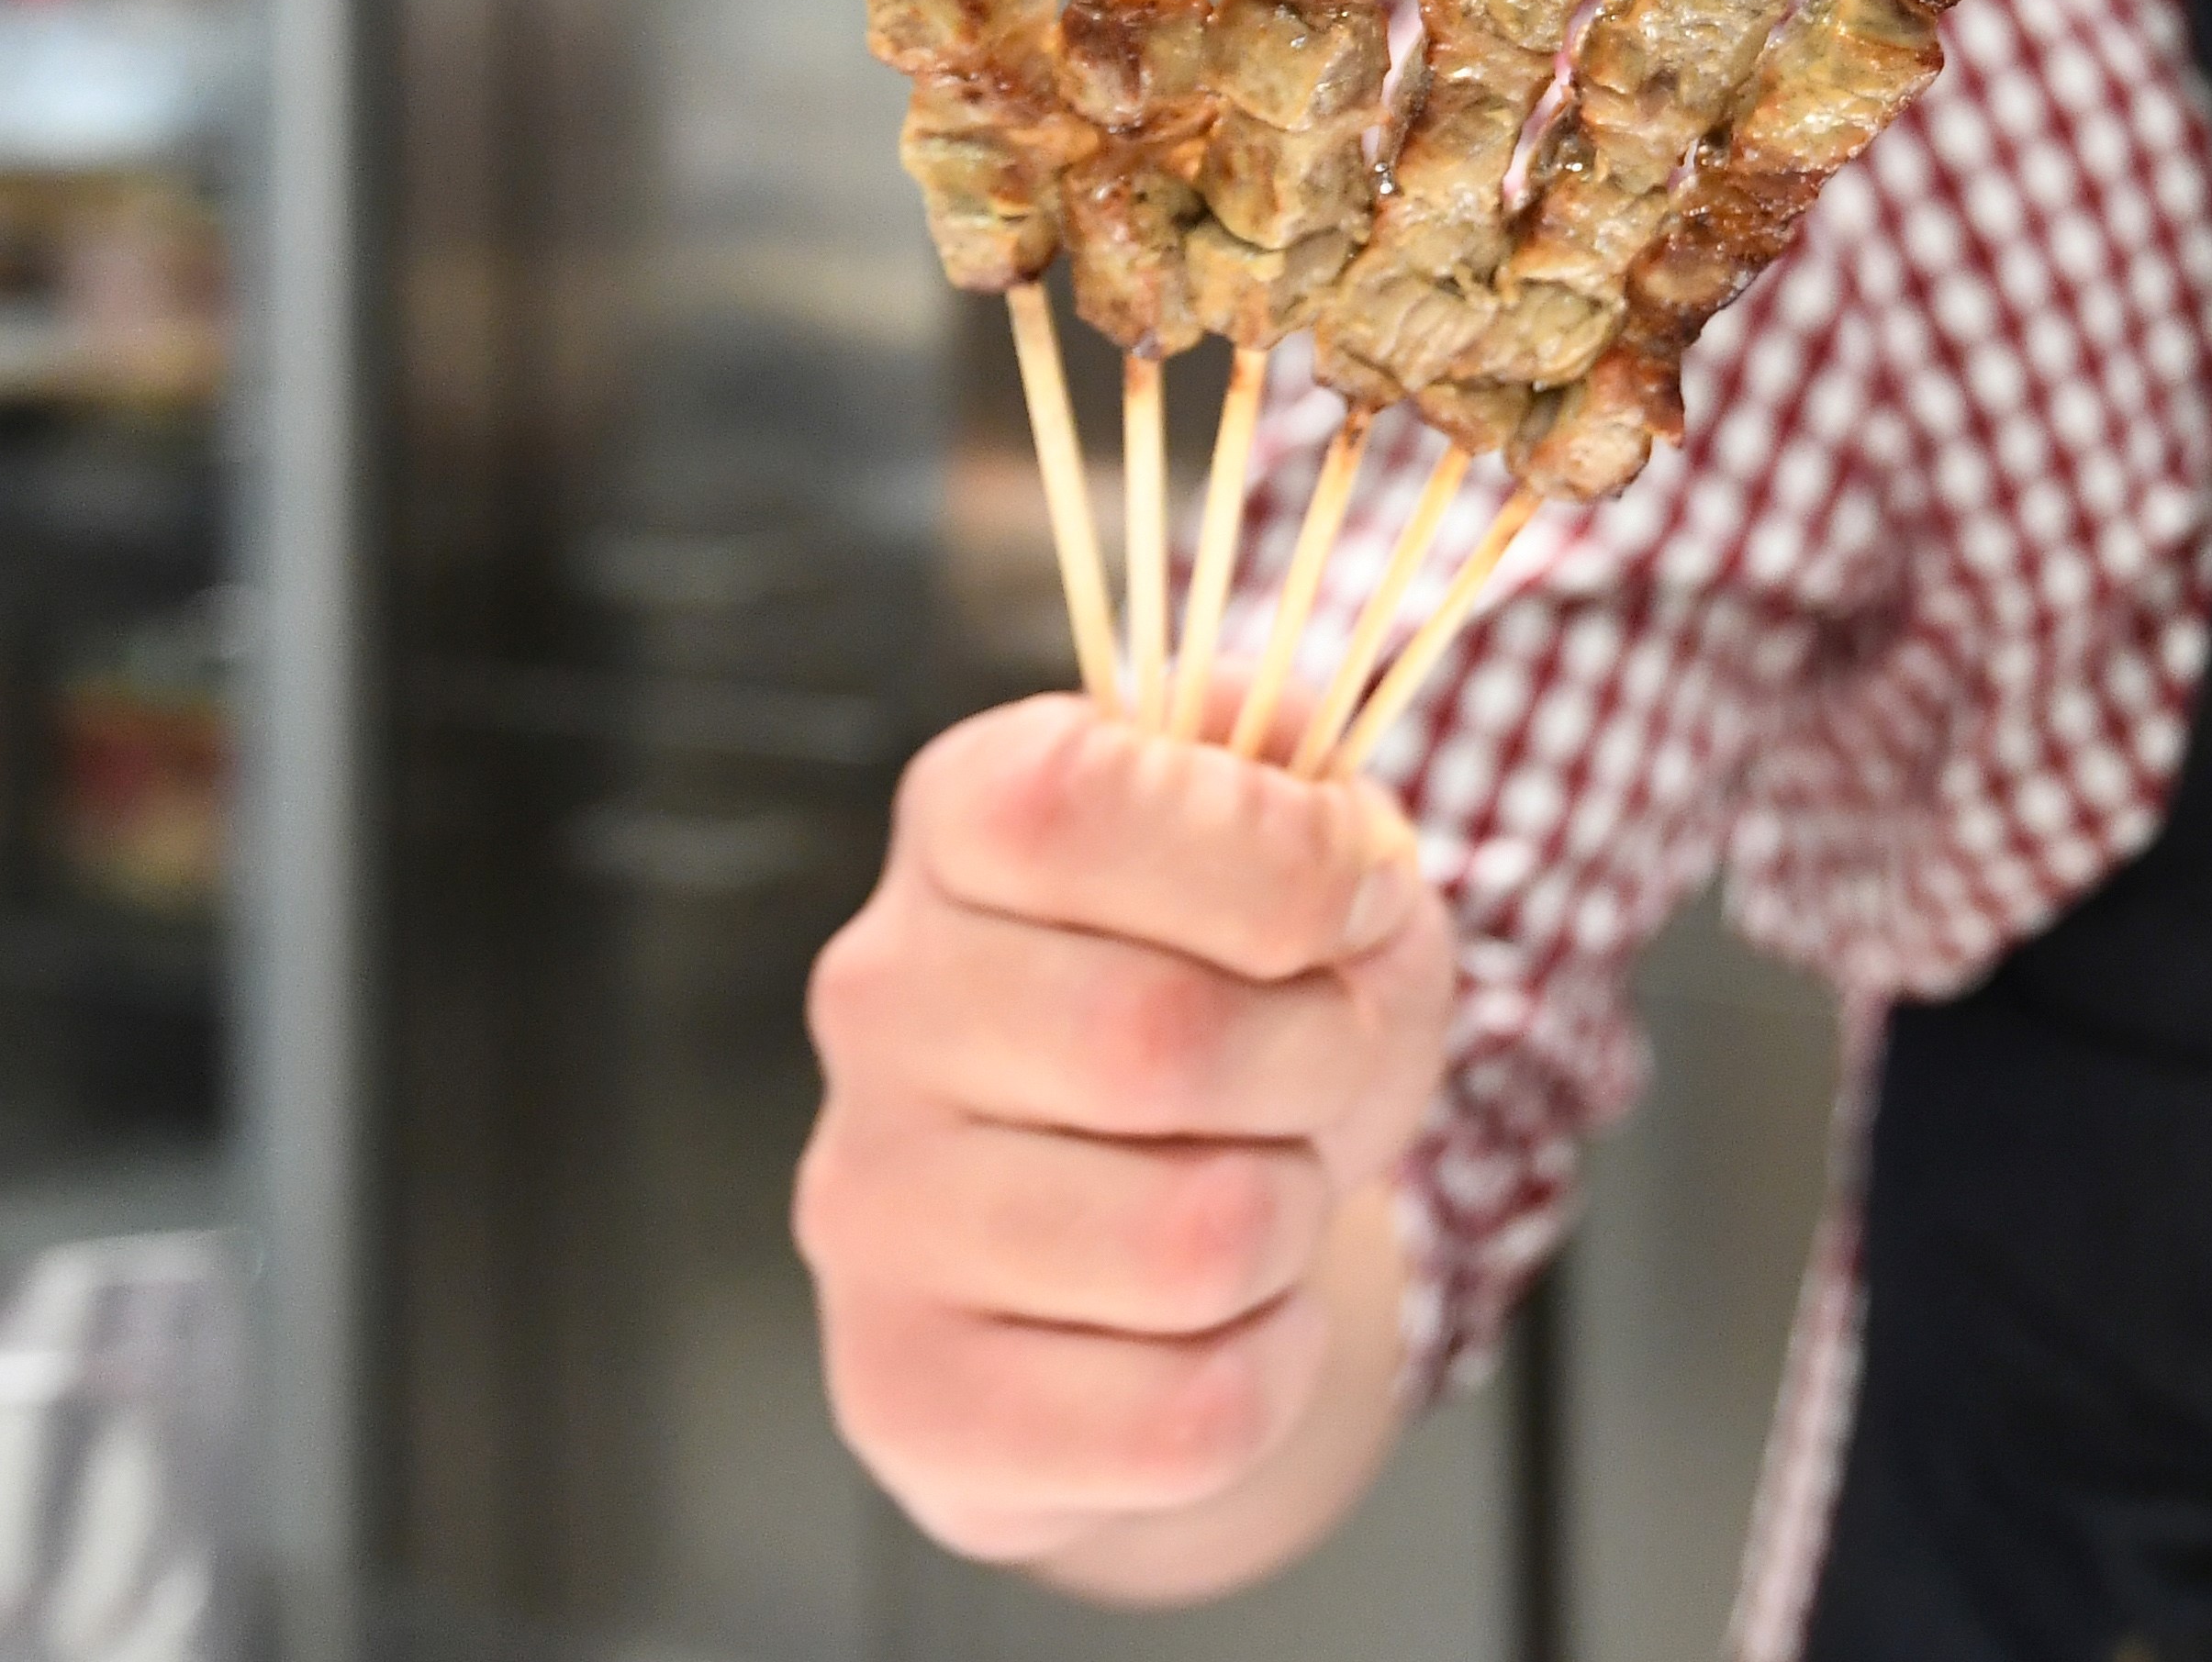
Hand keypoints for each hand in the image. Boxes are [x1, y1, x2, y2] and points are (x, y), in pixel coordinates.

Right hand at [798, 693, 1448, 1578]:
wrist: (1198, 1239)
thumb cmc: (1263, 1011)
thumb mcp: (1334, 865)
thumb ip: (1323, 797)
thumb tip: (1307, 806)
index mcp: (964, 822)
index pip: (1076, 804)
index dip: (1269, 859)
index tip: (1345, 899)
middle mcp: (876, 1001)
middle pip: (1157, 1038)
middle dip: (1321, 1059)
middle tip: (1318, 1064)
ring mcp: (866, 1207)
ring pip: (1192, 1239)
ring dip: (1293, 1218)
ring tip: (1258, 1188)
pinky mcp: (907, 1399)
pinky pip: (1183, 1413)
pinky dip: (1269, 1367)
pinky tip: (1224, 1319)